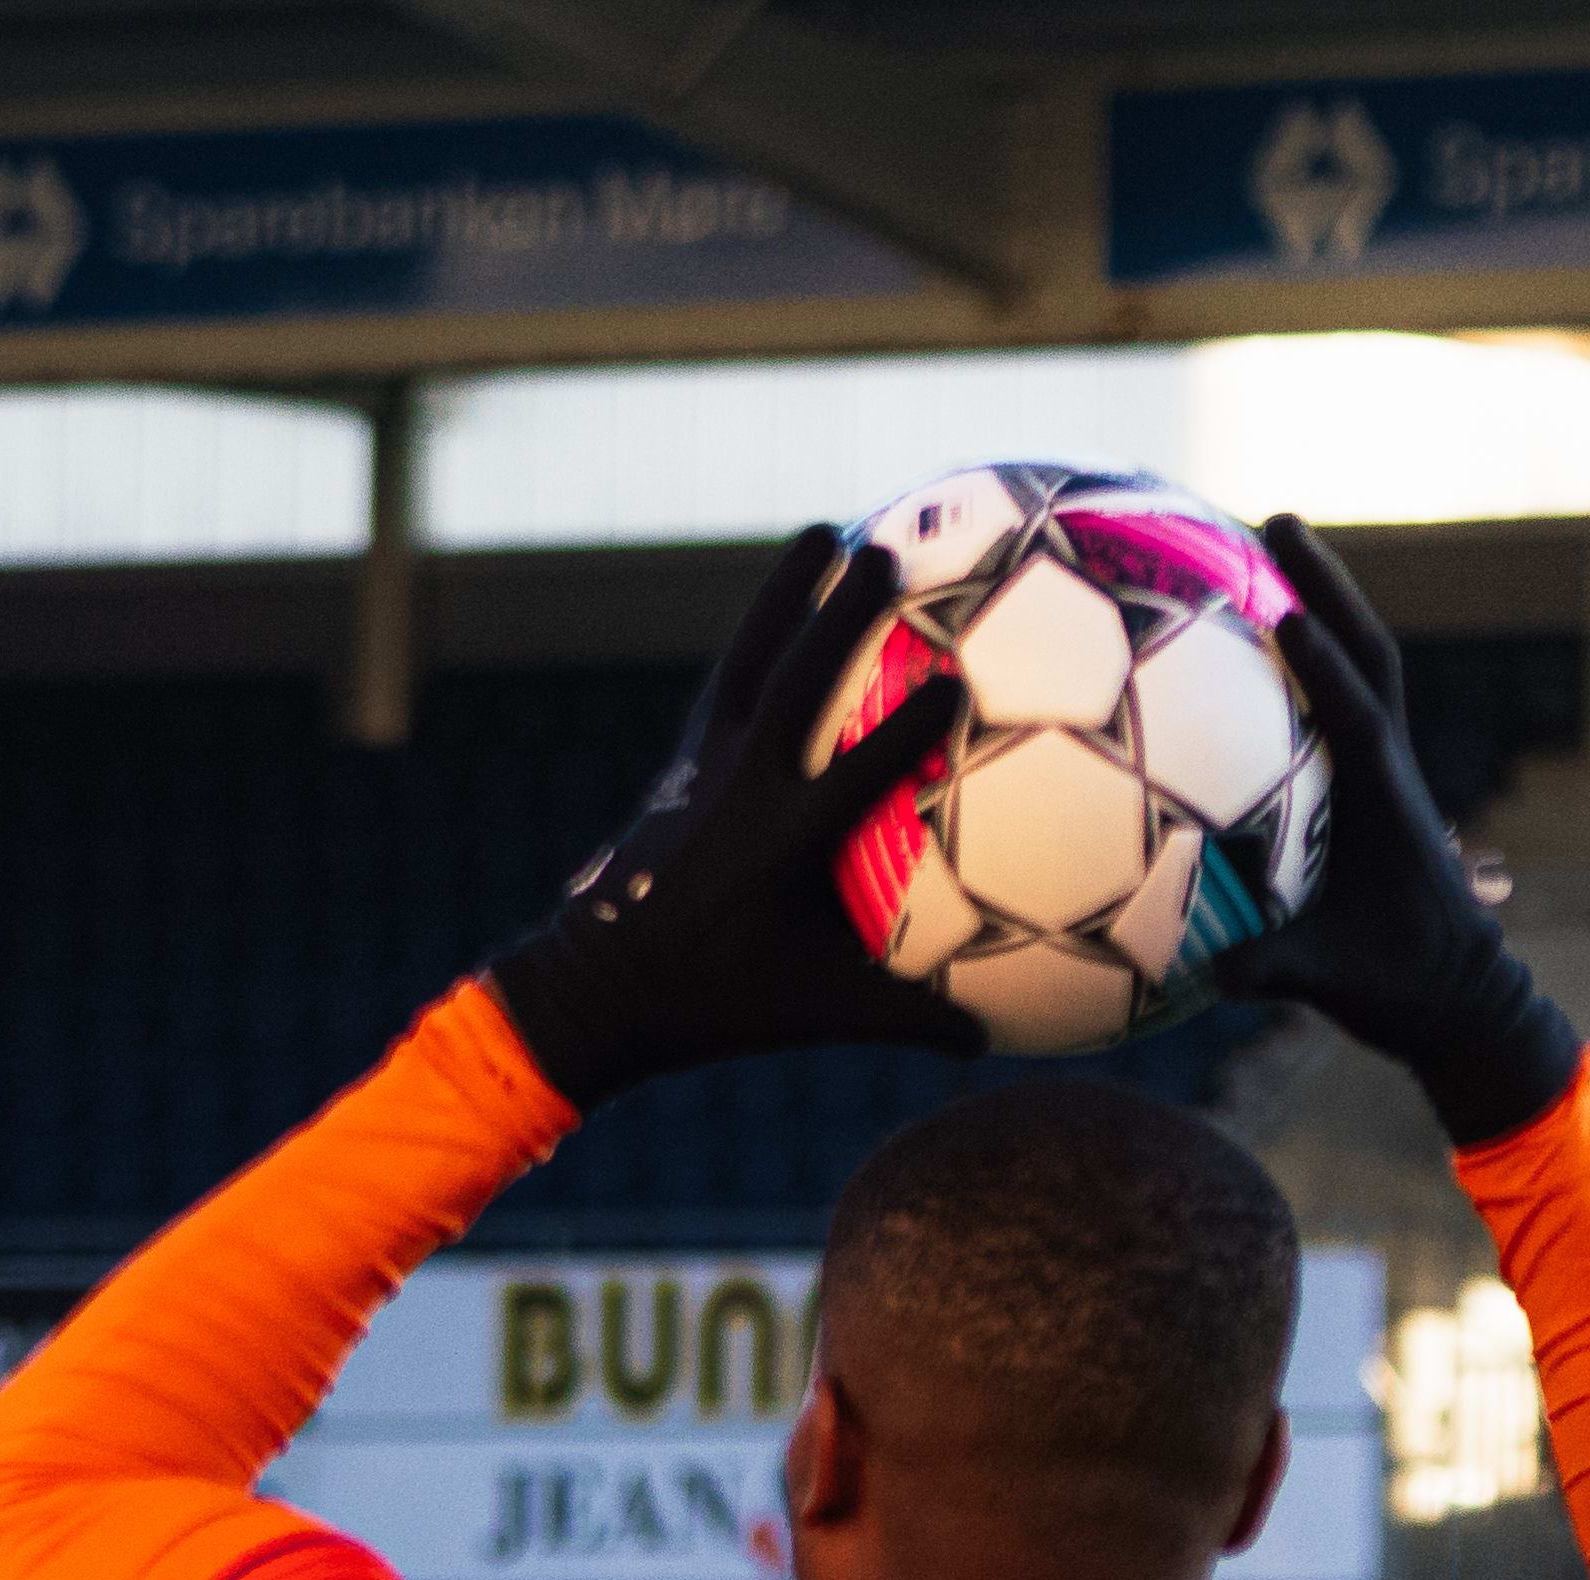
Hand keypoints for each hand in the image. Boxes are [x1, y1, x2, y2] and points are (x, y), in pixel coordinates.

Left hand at [483, 525, 980, 1107]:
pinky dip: (758, 634)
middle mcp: (742, 790)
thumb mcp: (817, 1017)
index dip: (906, 728)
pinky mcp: (682, 761)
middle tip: (891, 556)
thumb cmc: (715, 1007)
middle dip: (842, 621)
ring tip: (824, 530)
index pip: (858, 775)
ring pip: (750, 660)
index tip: (961, 685)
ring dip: (786, 593)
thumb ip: (906, 1020)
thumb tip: (994, 1039)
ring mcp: (705, 767)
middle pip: (796, 686)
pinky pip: (728, 680)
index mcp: (783, 846)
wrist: (595, 989)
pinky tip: (783, 594)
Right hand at [1212, 515, 1587, 1146]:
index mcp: (1389, 803)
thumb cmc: (1405, 988)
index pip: (1357, 720)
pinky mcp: (1367, 779)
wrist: (1465, 994)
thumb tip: (1206, 970)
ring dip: (1319, 599)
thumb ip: (1272, 971)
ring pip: (1358, 662)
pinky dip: (1302, 651)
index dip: (1323, 670)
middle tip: (1274, 521)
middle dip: (1325, 586)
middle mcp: (1391, 768)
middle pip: (1368, 653)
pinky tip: (1252, 627)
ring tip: (1264, 542)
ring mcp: (1382, 767)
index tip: (1286, 616)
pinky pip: (1332, 695)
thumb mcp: (1334, 984)